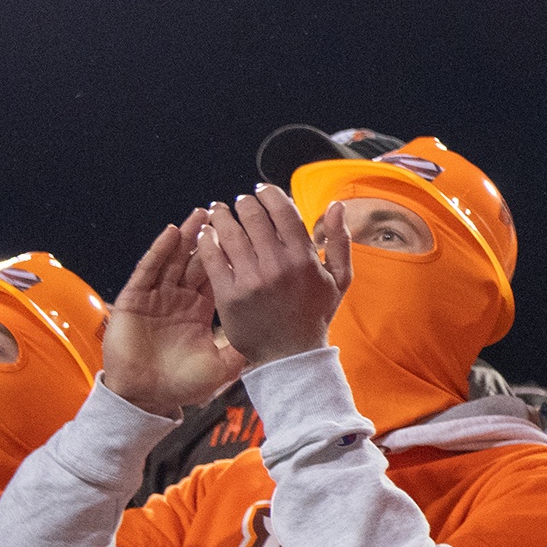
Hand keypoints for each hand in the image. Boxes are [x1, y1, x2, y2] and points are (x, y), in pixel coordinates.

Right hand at [100, 218, 246, 413]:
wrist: (146, 397)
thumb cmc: (181, 385)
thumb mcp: (222, 366)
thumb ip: (244, 348)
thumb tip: (276, 339)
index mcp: (200, 309)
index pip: (220, 274)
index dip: (232, 254)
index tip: (251, 234)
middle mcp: (179, 298)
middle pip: (198, 260)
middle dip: (213, 237)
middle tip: (229, 211)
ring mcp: (156, 297)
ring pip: (174, 259)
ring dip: (188, 236)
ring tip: (203, 213)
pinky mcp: (134, 300)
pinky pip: (149, 270)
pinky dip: (160, 251)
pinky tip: (172, 233)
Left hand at [188, 187, 344, 368]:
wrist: (290, 355)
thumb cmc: (314, 315)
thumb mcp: (339, 279)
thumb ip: (339, 240)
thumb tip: (336, 206)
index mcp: (304, 258)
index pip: (282, 210)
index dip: (269, 194)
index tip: (261, 191)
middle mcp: (277, 266)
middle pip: (253, 216)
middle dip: (243, 203)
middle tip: (239, 202)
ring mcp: (252, 280)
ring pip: (230, 232)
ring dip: (221, 215)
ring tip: (218, 211)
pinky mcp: (229, 295)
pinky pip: (213, 257)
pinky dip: (208, 240)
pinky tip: (207, 234)